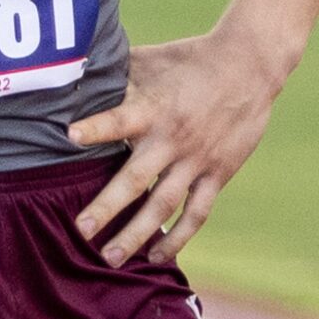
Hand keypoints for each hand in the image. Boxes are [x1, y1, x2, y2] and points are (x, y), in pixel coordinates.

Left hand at [67, 29, 287, 266]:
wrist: (249, 66)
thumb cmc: (190, 59)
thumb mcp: (151, 60)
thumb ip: (115, 73)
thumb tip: (72, 73)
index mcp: (153, 108)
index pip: (119, 119)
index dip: (96, 127)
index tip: (69, 135)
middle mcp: (173, 138)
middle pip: (136, 180)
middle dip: (106, 207)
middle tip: (80, 231)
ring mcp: (196, 160)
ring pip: (163, 205)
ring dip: (136, 234)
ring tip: (110, 259)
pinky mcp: (217, 173)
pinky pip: (196, 212)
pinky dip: (178, 236)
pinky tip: (157, 255)